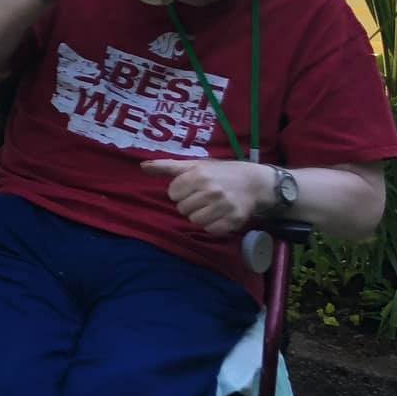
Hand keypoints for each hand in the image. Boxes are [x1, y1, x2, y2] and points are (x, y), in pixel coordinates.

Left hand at [141, 158, 271, 237]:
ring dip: (199, 215)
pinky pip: (210, 230)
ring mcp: (224, 206)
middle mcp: (212, 191)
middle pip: (182, 209)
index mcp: (199, 175)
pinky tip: (219, 215)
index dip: (180, 191)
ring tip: (210, 206)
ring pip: (195, 221)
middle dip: (189, 204)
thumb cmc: (219, 172)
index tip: (192, 187)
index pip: (173, 193)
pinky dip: (212, 225)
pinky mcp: (233, 220)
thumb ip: (167, 166)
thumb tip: (142, 166)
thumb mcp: (194, 165)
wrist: (254, 183)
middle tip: (202, 197)